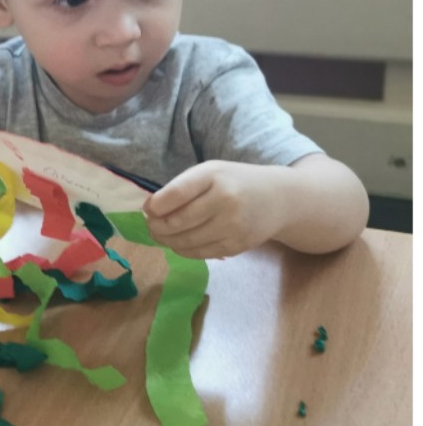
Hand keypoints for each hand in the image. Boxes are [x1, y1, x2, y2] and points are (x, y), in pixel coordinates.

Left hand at [144, 160, 287, 258]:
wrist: (278, 199)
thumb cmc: (235, 181)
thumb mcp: (210, 172)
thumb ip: (182, 187)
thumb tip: (150, 209)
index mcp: (213, 177)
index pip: (176, 194)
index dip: (156, 205)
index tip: (147, 209)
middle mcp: (225, 202)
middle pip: (179, 220)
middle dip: (157, 226)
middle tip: (150, 225)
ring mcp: (233, 227)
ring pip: (188, 240)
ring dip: (167, 241)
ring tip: (159, 235)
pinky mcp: (237, 246)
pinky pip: (202, 253)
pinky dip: (184, 250)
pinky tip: (177, 244)